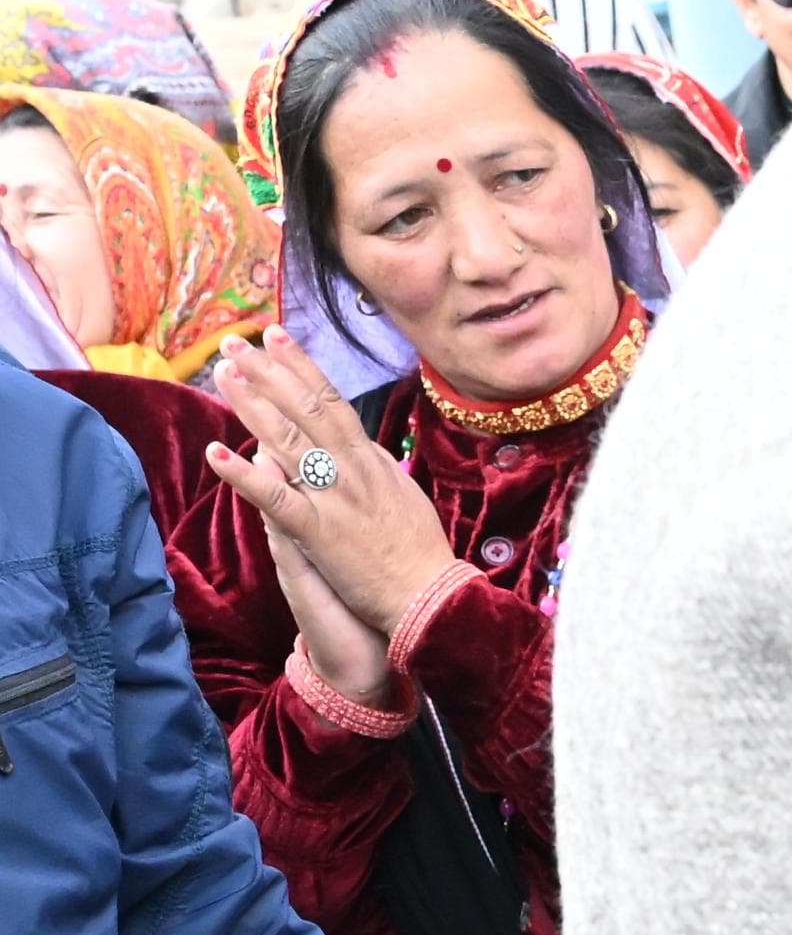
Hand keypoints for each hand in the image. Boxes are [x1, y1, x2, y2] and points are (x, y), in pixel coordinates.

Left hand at [202, 332, 462, 655]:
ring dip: (252, 406)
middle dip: (268, 373)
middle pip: (305, 410)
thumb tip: (362, 446)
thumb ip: (377, 468)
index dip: (301, 367)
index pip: (332, 402)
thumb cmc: (421, 553)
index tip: (275, 337)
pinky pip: (276, 498)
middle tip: (234, 343)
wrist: (431, 597)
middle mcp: (352, 471)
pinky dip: (245, 475)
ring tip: (223, 375)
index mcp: (371, 461)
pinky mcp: (319, 531)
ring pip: (288, 442)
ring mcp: (335, 499)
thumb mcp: (404, 496)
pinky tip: (217, 454)